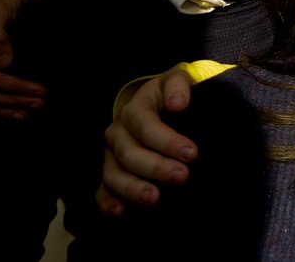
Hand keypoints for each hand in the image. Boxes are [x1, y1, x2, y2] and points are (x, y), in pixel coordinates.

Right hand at [96, 68, 196, 215]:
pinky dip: (107, 202)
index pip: (146, 126)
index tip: (192, 153)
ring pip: (113, 174)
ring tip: (154, 199)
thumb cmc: (170, 94)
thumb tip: (178, 102)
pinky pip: (102, 189)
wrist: (154, 104)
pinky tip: (120, 212)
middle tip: (182, 176)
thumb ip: (178, 85)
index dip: (167, 141)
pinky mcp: (110, 172)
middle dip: (156, 167)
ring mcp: (110, 155)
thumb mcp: (176, 80)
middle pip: (130, 154)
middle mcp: (118, 133)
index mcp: (134, 110)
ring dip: (132, 188)